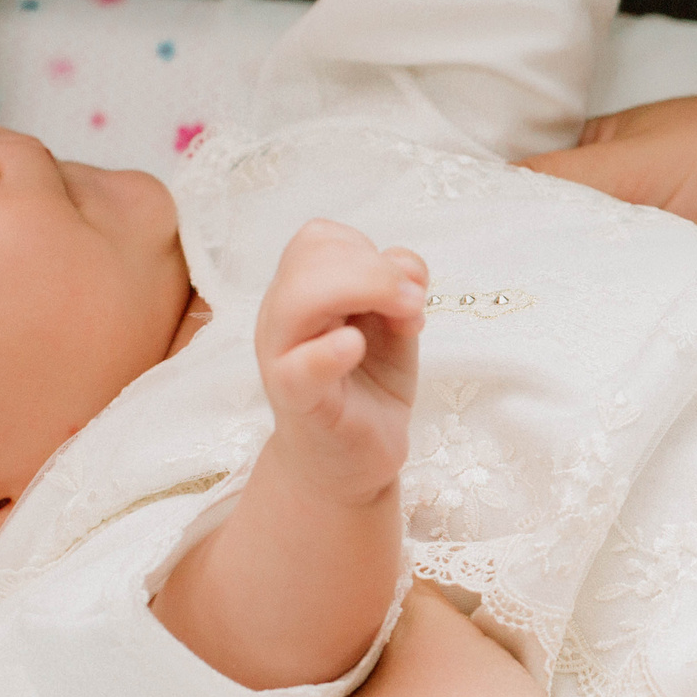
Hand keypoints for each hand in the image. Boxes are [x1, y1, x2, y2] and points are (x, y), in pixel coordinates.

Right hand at [257, 220, 426, 500]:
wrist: (356, 458)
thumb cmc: (368, 383)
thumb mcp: (393, 325)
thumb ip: (397, 288)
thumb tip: (407, 272)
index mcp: (302, 293)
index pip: (319, 238)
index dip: (367, 249)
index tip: (405, 286)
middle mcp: (283, 318)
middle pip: (310, 256)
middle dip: (375, 269)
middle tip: (414, 303)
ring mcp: (282, 359)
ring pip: (298, 299)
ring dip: (363, 292)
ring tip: (405, 322)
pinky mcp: (298, 402)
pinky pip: (300, 368)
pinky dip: (327, 351)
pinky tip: (354, 347)